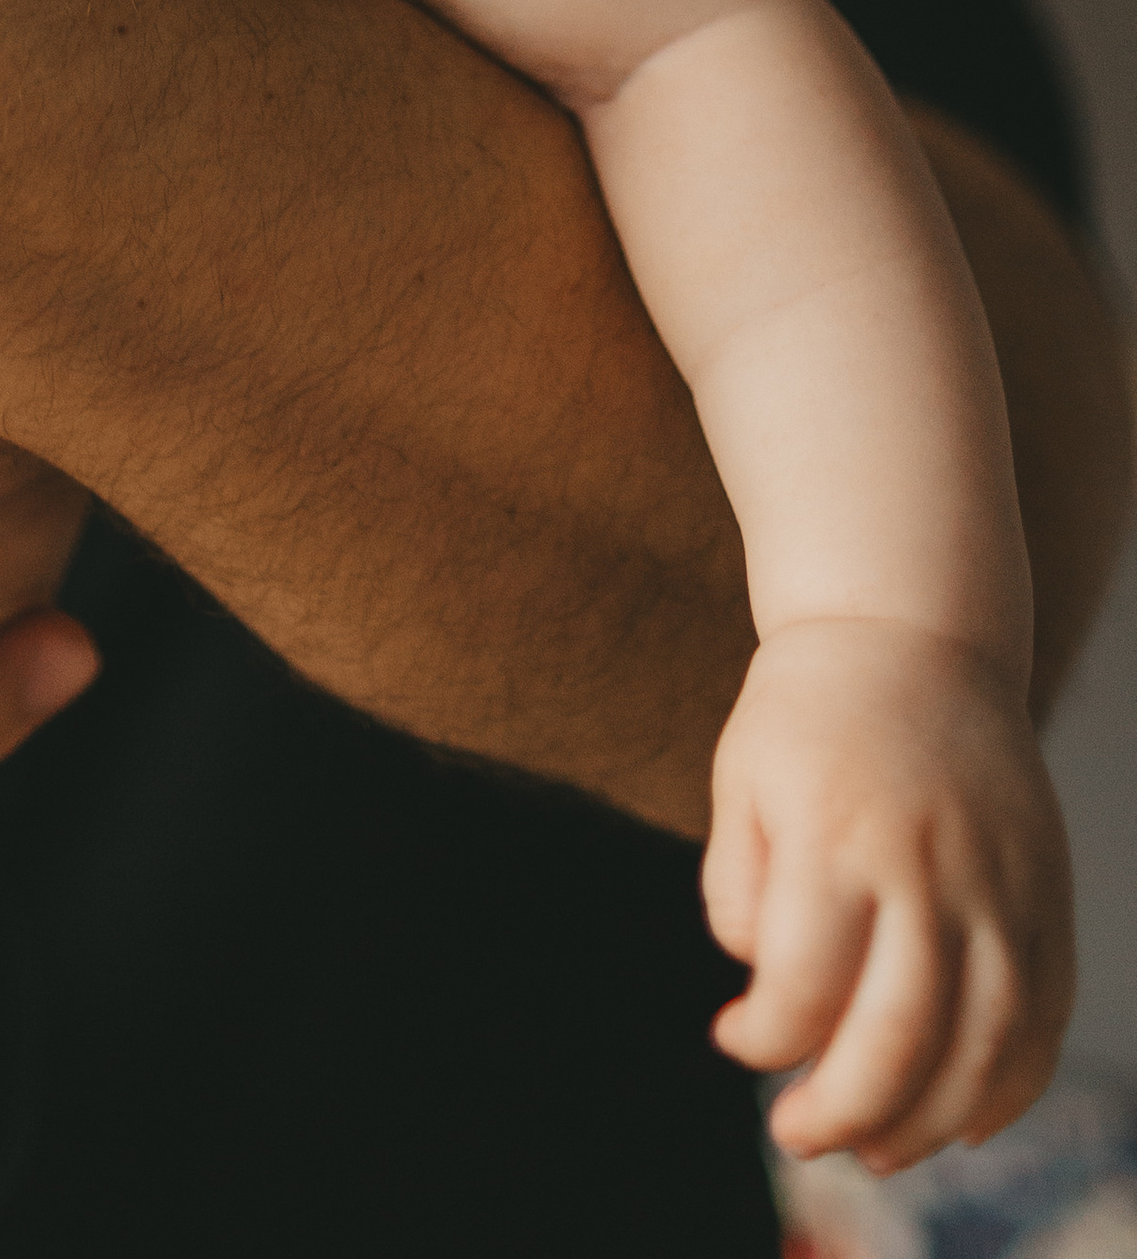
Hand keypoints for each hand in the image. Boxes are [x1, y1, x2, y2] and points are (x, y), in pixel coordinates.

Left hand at [703, 616, 1072, 1166]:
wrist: (913, 632)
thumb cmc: (807, 714)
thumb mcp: (739, 778)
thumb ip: (738, 889)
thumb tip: (764, 988)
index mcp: (836, 833)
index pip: (803, 984)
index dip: (765, 1040)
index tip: (736, 1039)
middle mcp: (927, 864)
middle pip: (901, 1032)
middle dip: (845, 1110)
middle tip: (797, 1134)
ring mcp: (999, 883)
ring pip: (984, 1042)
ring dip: (929, 1120)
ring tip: (875, 1149)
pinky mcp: (1045, 894)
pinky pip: (1043, 1017)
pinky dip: (1008, 1086)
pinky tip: (961, 1121)